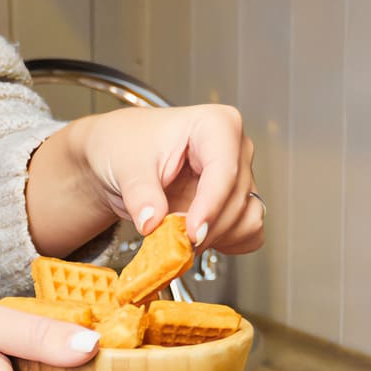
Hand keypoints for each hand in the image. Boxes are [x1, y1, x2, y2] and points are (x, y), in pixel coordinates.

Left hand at [26, 105, 264, 256]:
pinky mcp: (241, 203)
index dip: (209, 206)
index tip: (191, 233)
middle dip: (205, 228)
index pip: (224, 170)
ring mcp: (242, 177)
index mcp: (216, 125)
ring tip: (177, 237)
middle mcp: (236, 150)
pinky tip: (197, 239)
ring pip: (246, 220)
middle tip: (170, 241)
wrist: (121, 157)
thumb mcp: (125, 164)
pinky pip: (249, 233)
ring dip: (214, 239)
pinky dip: (226, 244)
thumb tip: (152, 223)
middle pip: (236, 200)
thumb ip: (140, 193)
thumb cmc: (127, 146)